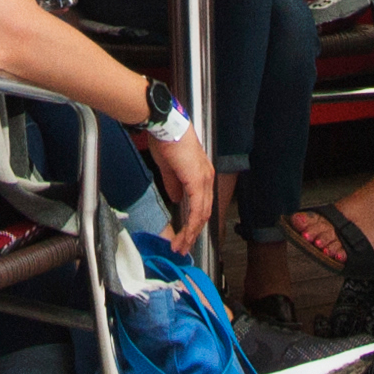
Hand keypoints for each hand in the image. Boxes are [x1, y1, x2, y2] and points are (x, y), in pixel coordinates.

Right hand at [136, 120, 215, 248]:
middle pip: (204, 212)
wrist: (166, 126)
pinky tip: (184, 235)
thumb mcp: (170, 168)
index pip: (201, 204)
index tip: (184, 236)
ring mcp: (204, 179)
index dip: (194, 222)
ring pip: (201, 214)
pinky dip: (191, 224)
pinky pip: (196, 209)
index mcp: (202, 174)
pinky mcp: (197, 181)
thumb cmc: (167, 141)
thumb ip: (174, 184)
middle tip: (182, 247)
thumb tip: (176, 198)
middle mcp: (207, 178)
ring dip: (191, 233)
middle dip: (193, 233)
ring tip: (180, 246)